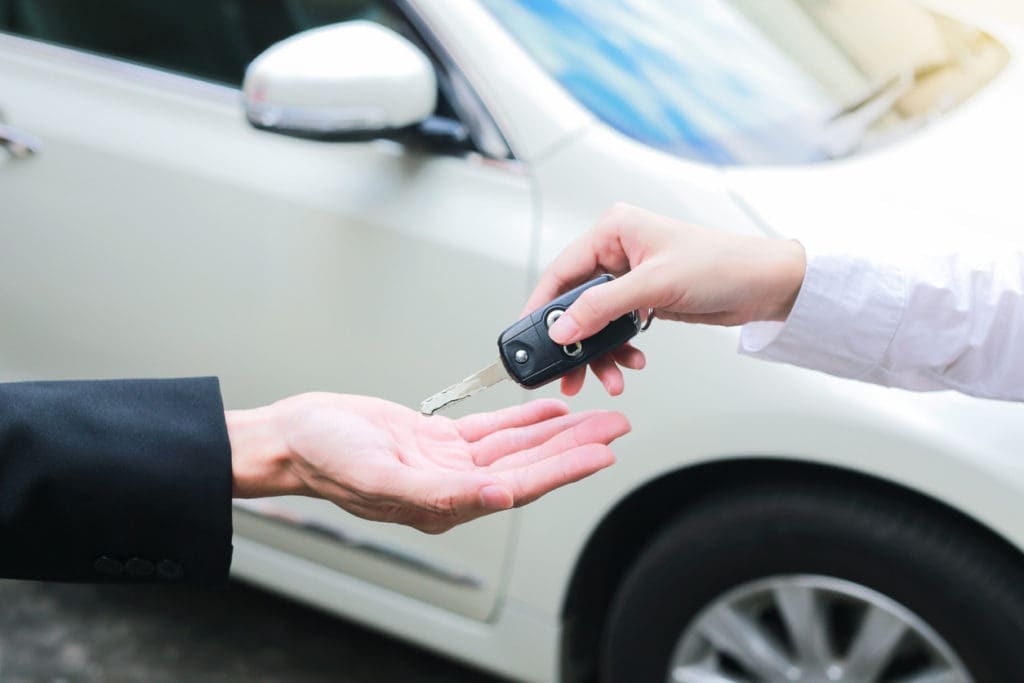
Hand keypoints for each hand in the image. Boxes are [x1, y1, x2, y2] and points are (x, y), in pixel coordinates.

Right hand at [227, 395, 628, 532]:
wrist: (294, 435)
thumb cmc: (324, 459)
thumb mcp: (379, 475)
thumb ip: (440, 493)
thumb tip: (498, 499)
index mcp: (445, 502)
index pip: (519, 486)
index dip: (564, 469)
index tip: (602, 453)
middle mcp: (454, 485)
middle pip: (529, 464)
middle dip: (575, 446)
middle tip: (616, 428)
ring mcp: (448, 461)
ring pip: (516, 445)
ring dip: (557, 429)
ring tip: (596, 415)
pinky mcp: (437, 439)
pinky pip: (492, 429)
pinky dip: (522, 417)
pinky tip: (549, 408)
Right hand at [524, 203, 805, 395]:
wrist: (766, 284)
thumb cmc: (721, 265)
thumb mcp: (654, 285)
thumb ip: (601, 307)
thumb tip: (562, 328)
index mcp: (613, 230)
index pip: (561, 271)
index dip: (542, 307)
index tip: (528, 337)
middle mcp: (617, 250)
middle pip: (575, 301)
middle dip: (574, 340)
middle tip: (567, 372)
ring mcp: (630, 277)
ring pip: (596, 321)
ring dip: (599, 353)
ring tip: (607, 379)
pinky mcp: (644, 299)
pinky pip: (617, 329)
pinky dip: (620, 350)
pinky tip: (632, 363)